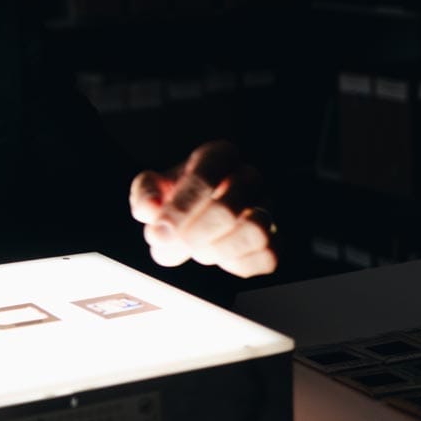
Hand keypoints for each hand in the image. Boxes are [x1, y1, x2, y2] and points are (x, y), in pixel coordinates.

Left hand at [128, 141, 276, 277]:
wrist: (194, 214)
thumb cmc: (174, 197)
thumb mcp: (152, 189)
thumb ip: (146, 194)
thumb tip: (151, 208)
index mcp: (217, 156)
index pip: (205, 177)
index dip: (180, 209)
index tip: (159, 233)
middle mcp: (247, 177)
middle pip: (228, 208)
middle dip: (193, 235)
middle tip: (172, 246)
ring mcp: (265, 207)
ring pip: (256, 231)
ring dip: (218, 250)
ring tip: (196, 251)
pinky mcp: (275, 237)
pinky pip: (267, 256)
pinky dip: (237, 264)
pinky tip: (218, 258)